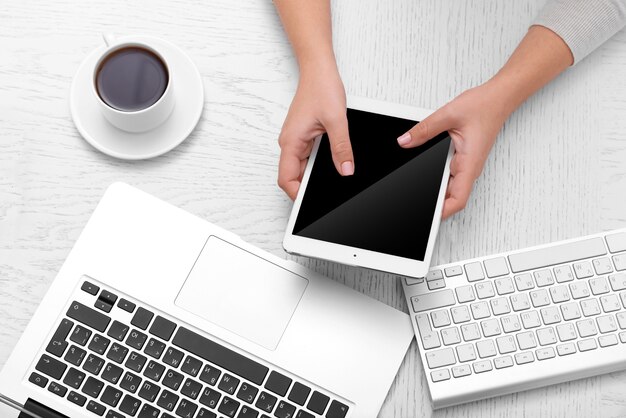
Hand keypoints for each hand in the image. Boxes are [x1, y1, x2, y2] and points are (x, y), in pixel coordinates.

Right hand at [277, 68, 353, 199]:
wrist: (318, 69)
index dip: (297, 194)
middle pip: (292, 176)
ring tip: (331, 177)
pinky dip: (316, 164)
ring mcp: (296, 140)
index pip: (286, 179)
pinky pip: (306, 157)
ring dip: (312, 175)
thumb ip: (341, 149)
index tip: (311, 200)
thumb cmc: (320, 87)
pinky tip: (330, 163)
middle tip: (326, 193)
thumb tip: (346, 170)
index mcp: (291, 141)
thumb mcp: (336, 121)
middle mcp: (289, 142)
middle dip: (307, 187)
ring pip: (300, 167)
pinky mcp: (303, 136)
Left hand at [397, 80, 510, 217]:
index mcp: (469, 163)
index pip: (458, 199)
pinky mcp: (461, 159)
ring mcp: (465, 165)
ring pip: (448, 187)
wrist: (498, 98)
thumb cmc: (483, 106)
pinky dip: (436, 177)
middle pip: (450, 197)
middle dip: (434, 203)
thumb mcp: (448, 115)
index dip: (443, 212)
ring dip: (435, 190)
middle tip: (414, 204)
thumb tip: (405, 141)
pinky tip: (423, 169)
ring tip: (414, 189)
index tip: (429, 216)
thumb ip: (425, 129)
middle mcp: (468, 168)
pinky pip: (448, 174)